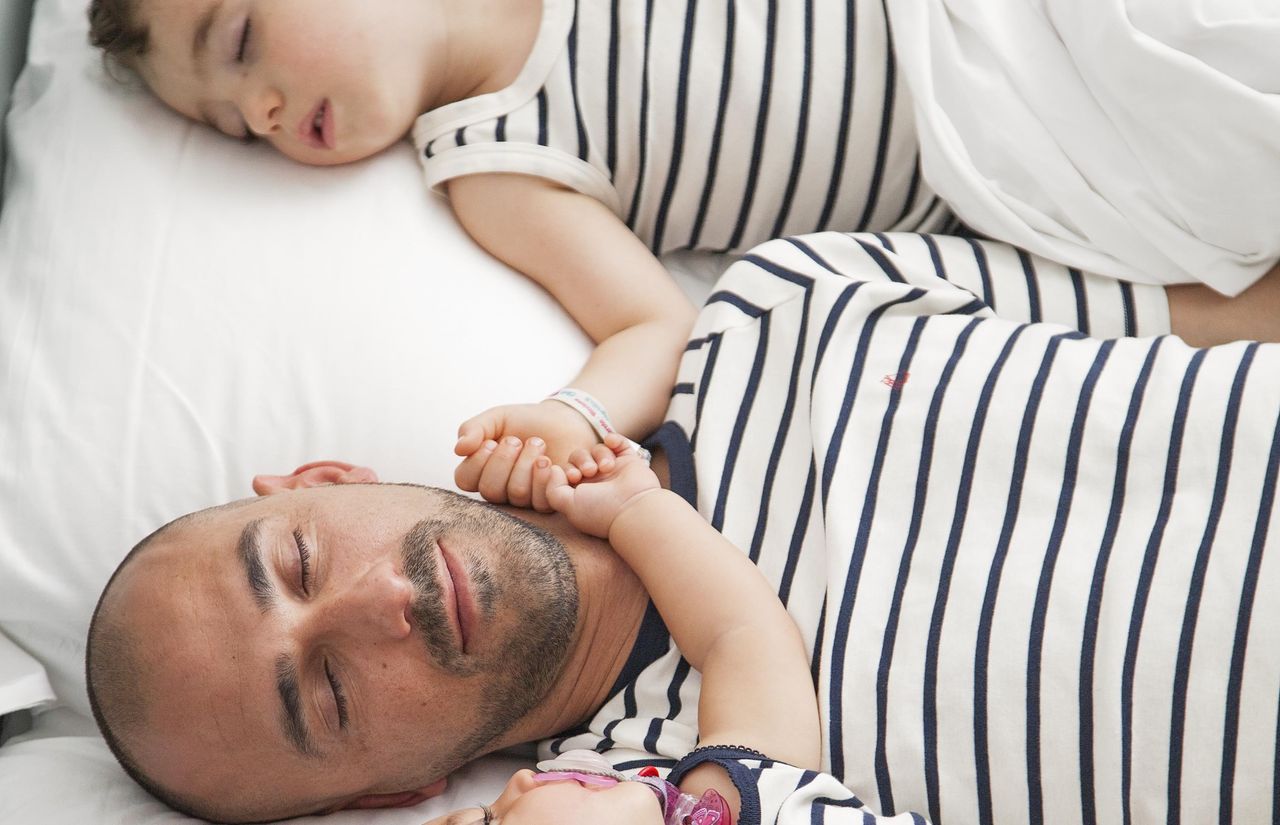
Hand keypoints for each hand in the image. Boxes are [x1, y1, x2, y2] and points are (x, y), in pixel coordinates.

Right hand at [455, 400, 609, 506]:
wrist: (563, 420)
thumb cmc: (526, 421)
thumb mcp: (497, 418)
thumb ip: (474, 428)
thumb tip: (458, 449)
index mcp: (481, 470)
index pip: (465, 479)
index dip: (477, 463)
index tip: (492, 442)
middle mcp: (500, 489)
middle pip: (490, 490)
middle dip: (504, 461)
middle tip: (516, 440)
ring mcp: (524, 498)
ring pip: (517, 494)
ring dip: (527, 464)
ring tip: (537, 443)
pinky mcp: (548, 499)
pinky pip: (542, 501)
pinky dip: (546, 477)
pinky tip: (551, 461)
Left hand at [539, 434, 661, 537]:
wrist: (634, 509)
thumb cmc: (600, 510)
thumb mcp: (567, 504)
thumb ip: (552, 488)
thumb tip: (554, 468)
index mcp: (581, 493)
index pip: (566, 471)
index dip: (567, 469)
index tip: (574, 477)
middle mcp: (596, 481)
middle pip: (579, 456)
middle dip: (582, 460)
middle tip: (590, 471)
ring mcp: (614, 471)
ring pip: (598, 449)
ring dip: (600, 454)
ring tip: (607, 467)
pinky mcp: (630, 462)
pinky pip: (618, 442)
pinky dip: (614, 439)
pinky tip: (612, 443)